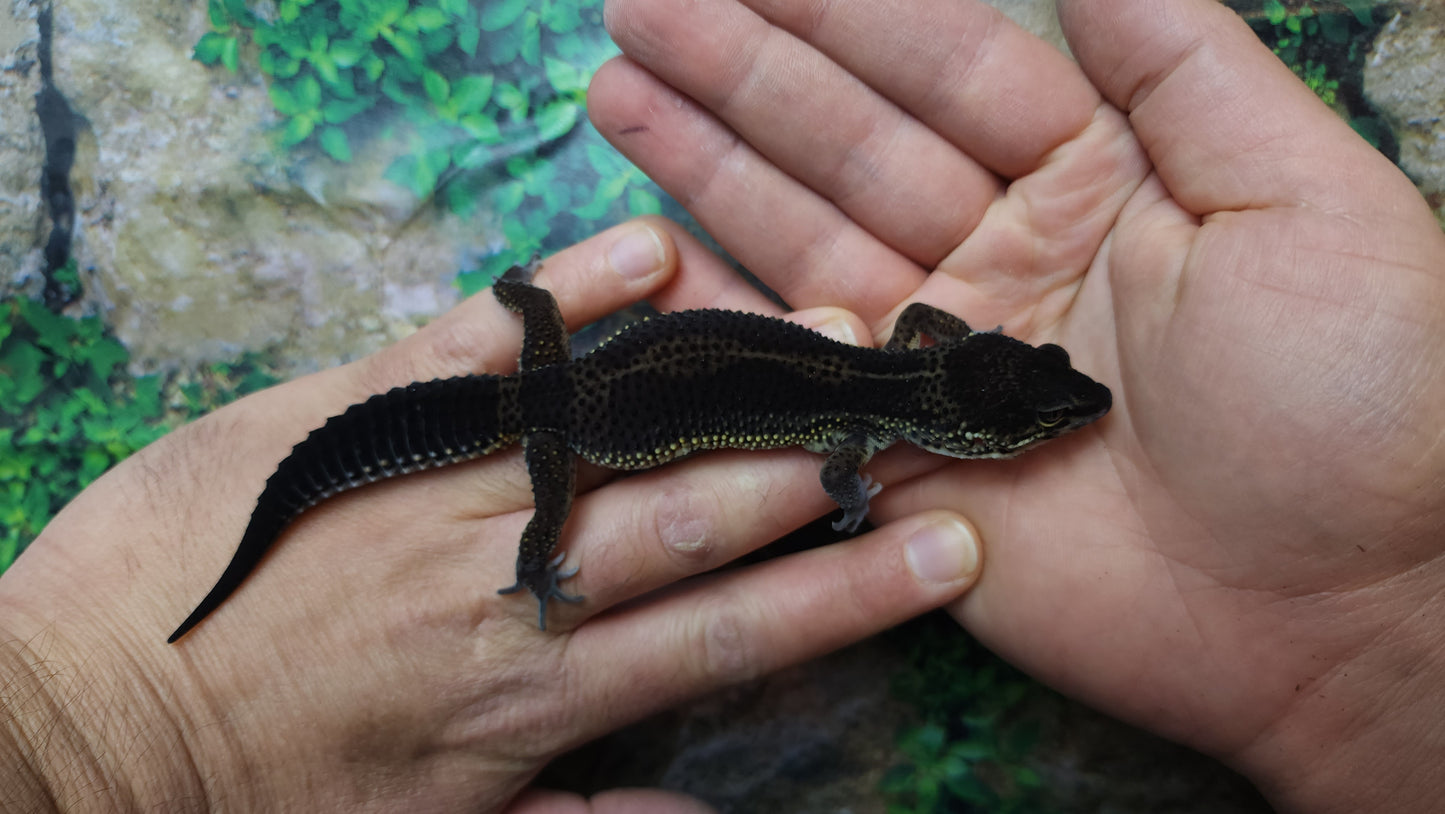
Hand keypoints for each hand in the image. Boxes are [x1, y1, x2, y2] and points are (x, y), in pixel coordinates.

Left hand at [0, 221, 981, 811]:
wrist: (78, 738)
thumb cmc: (263, 804)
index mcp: (530, 698)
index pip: (724, 637)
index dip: (844, 595)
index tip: (943, 549)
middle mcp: (503, 589)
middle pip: (686, 521)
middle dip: (806, 467)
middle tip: (907, 412)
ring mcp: (428, 494)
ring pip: (604, 435)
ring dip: (719, 385)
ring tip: (823, 337)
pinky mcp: (350, 424)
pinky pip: (475, 356)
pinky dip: (561, 305)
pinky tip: (645, 260)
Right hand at [589, 0, 1444, 809]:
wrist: (1333, 612)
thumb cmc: (1353, 399)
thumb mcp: (1299, 196)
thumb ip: (1180, 64)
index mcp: (1100, 176)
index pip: (949, 67)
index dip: (845, 11)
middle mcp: (1008, 252)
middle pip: (851, 142)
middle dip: (743, 73)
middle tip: (639, 11)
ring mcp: (945, 355)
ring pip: (804, 239)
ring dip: (710, 166)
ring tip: (620, 89)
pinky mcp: (905, 453)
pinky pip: (793, 368)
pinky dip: (722, 312)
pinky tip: (655, 249)